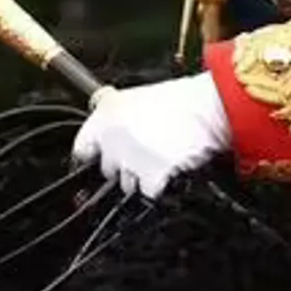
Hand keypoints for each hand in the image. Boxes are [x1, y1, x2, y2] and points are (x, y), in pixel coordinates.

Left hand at [72, 74, 230, 198]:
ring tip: (160, 159)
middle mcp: (112, 139)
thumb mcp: (138, 98)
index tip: (96, 160)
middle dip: (122, 166)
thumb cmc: (182, 99)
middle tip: (142, 154)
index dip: (91, 155)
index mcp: (104, 115)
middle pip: (106, 169)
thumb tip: (112, 132)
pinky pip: (147, 193)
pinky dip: (158, 187)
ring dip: (140, 178)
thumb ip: (117, 117)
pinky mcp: (149, 177)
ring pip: (126, 184)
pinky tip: (169, 171)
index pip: (81, 148)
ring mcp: (129, 160)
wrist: (208, 107)